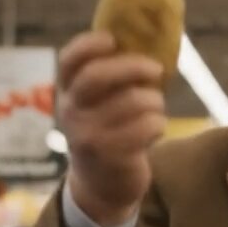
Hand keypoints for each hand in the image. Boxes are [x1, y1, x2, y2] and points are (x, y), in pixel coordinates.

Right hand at [58, 31, 166, 226]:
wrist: (101, 187)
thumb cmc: (108, 133)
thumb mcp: (98, 106)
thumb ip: (111, 79)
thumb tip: (146, 39)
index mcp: (68, 94)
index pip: (69, 62)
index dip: (89, 45)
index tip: (113, 39)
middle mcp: (73, 113)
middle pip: (98, 76)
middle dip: (133, 66)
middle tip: (156, 69)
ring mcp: (90, 136)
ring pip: (134, 101)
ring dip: (154, 102)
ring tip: (154, 109)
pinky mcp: (112, 156)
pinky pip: (148, 126)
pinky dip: (159, 124)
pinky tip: (153, 130)